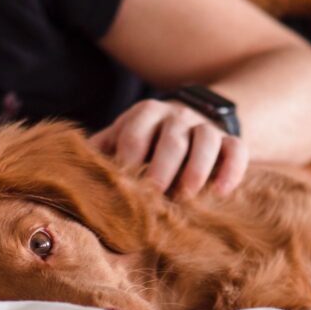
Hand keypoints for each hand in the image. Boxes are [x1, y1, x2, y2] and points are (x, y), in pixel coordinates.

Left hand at [89, 99, 247, 198]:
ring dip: (197, 168)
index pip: (135, 132)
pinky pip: (237, 150)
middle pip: (172, 138)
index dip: (129, 158)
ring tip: (186, 195)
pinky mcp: (230, 140)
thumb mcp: (122, 137)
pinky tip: (220, 192)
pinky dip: (231, 170)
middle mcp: (177, 116)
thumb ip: (102, 151)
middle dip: (162, 166)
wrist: (191, 120)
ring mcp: (206, 127)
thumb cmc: (146, 140)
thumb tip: (74, 175)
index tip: (123, 184)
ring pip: (207, 140)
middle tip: (154, 193)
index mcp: (145, 114)